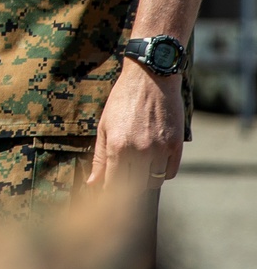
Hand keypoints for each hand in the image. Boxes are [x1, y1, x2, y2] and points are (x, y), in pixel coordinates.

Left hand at [87, 59, 183, 191]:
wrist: (150, 77)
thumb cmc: (123, 100)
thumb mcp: (105, 126)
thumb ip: (100, 157)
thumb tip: (92, 183)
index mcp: (118, 146)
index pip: (114, 184)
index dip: (110, 191)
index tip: (109, 191)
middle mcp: (140, 151)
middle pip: (135, 187)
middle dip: (128, 186)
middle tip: (125, 178)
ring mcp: (160, 149)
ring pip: (154, 181)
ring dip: (146, 179)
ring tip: (139, 165)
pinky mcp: (176, 145)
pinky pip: (170, 172)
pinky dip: (162, 172)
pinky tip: (154, 160)